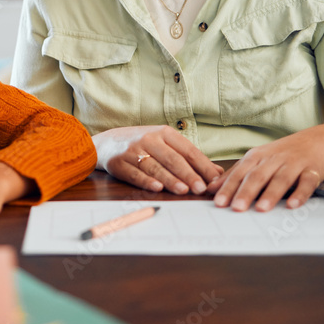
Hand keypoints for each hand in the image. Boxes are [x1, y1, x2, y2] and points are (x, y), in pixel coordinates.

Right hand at [95, 125, 223, 194]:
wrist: (106, 142)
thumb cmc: (142, 144)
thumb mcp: (165, 144)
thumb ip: (189, 157)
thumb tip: (217, 173)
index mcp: (164, 133)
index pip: (187, 150)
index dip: (202, 165)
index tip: (214, 180)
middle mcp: (149, 139)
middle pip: (172, 159)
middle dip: (188, 174)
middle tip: (201, 188)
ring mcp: (133, 151)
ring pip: (155, 167)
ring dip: (170, 179)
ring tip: (184, 190)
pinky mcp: (120, 163)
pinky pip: (135, 174)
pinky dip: (146, 181)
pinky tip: (157, 188)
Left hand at [206, 118, 323, 211]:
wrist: (316, 142)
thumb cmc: (281, 155)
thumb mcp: (256, 160)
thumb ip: (235, 174)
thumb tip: (210, 189)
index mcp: (257, 156)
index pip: (240, 173)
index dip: (229, 187)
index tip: (219, 203)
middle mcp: (274, 159)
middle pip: (258, 176)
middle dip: (246, 192)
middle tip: (236, 208)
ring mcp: (294, 164)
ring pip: (281, 179)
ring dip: (271, 194)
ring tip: (261, 209)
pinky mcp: (312, 171)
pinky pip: (306, 183)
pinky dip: (300, 194)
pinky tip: (293, 205)